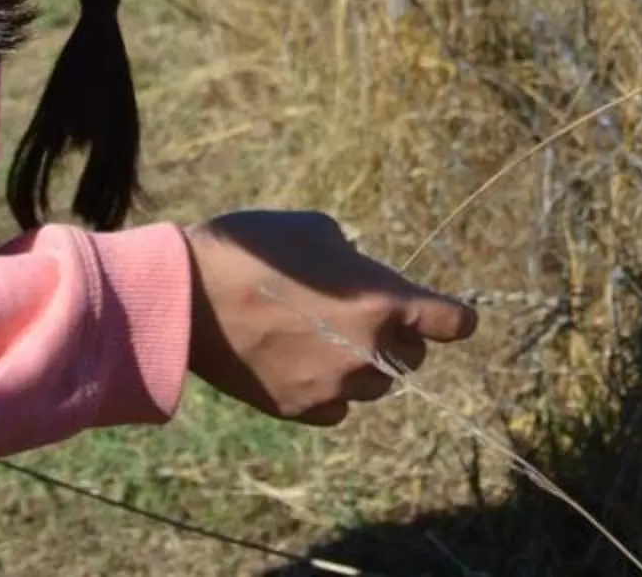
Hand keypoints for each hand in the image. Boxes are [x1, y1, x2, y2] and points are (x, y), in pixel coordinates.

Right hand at [182, 209, 477, 425]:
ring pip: (375, 388)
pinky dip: (330, 392)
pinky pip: (335, 409)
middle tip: (365, 316)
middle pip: (413, 358)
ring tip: (327, 339)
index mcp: (384, 301)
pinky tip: (304, 365)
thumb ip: (354, 262)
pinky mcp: (299, 409)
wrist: (189, 295)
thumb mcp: (317, 232)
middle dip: (398, 337)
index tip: (447, 318)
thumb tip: (361, 278)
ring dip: (365, 367)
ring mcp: (334, 386)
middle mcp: (369, 352)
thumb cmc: (254, 249)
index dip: (452, 319)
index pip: (452, 323)